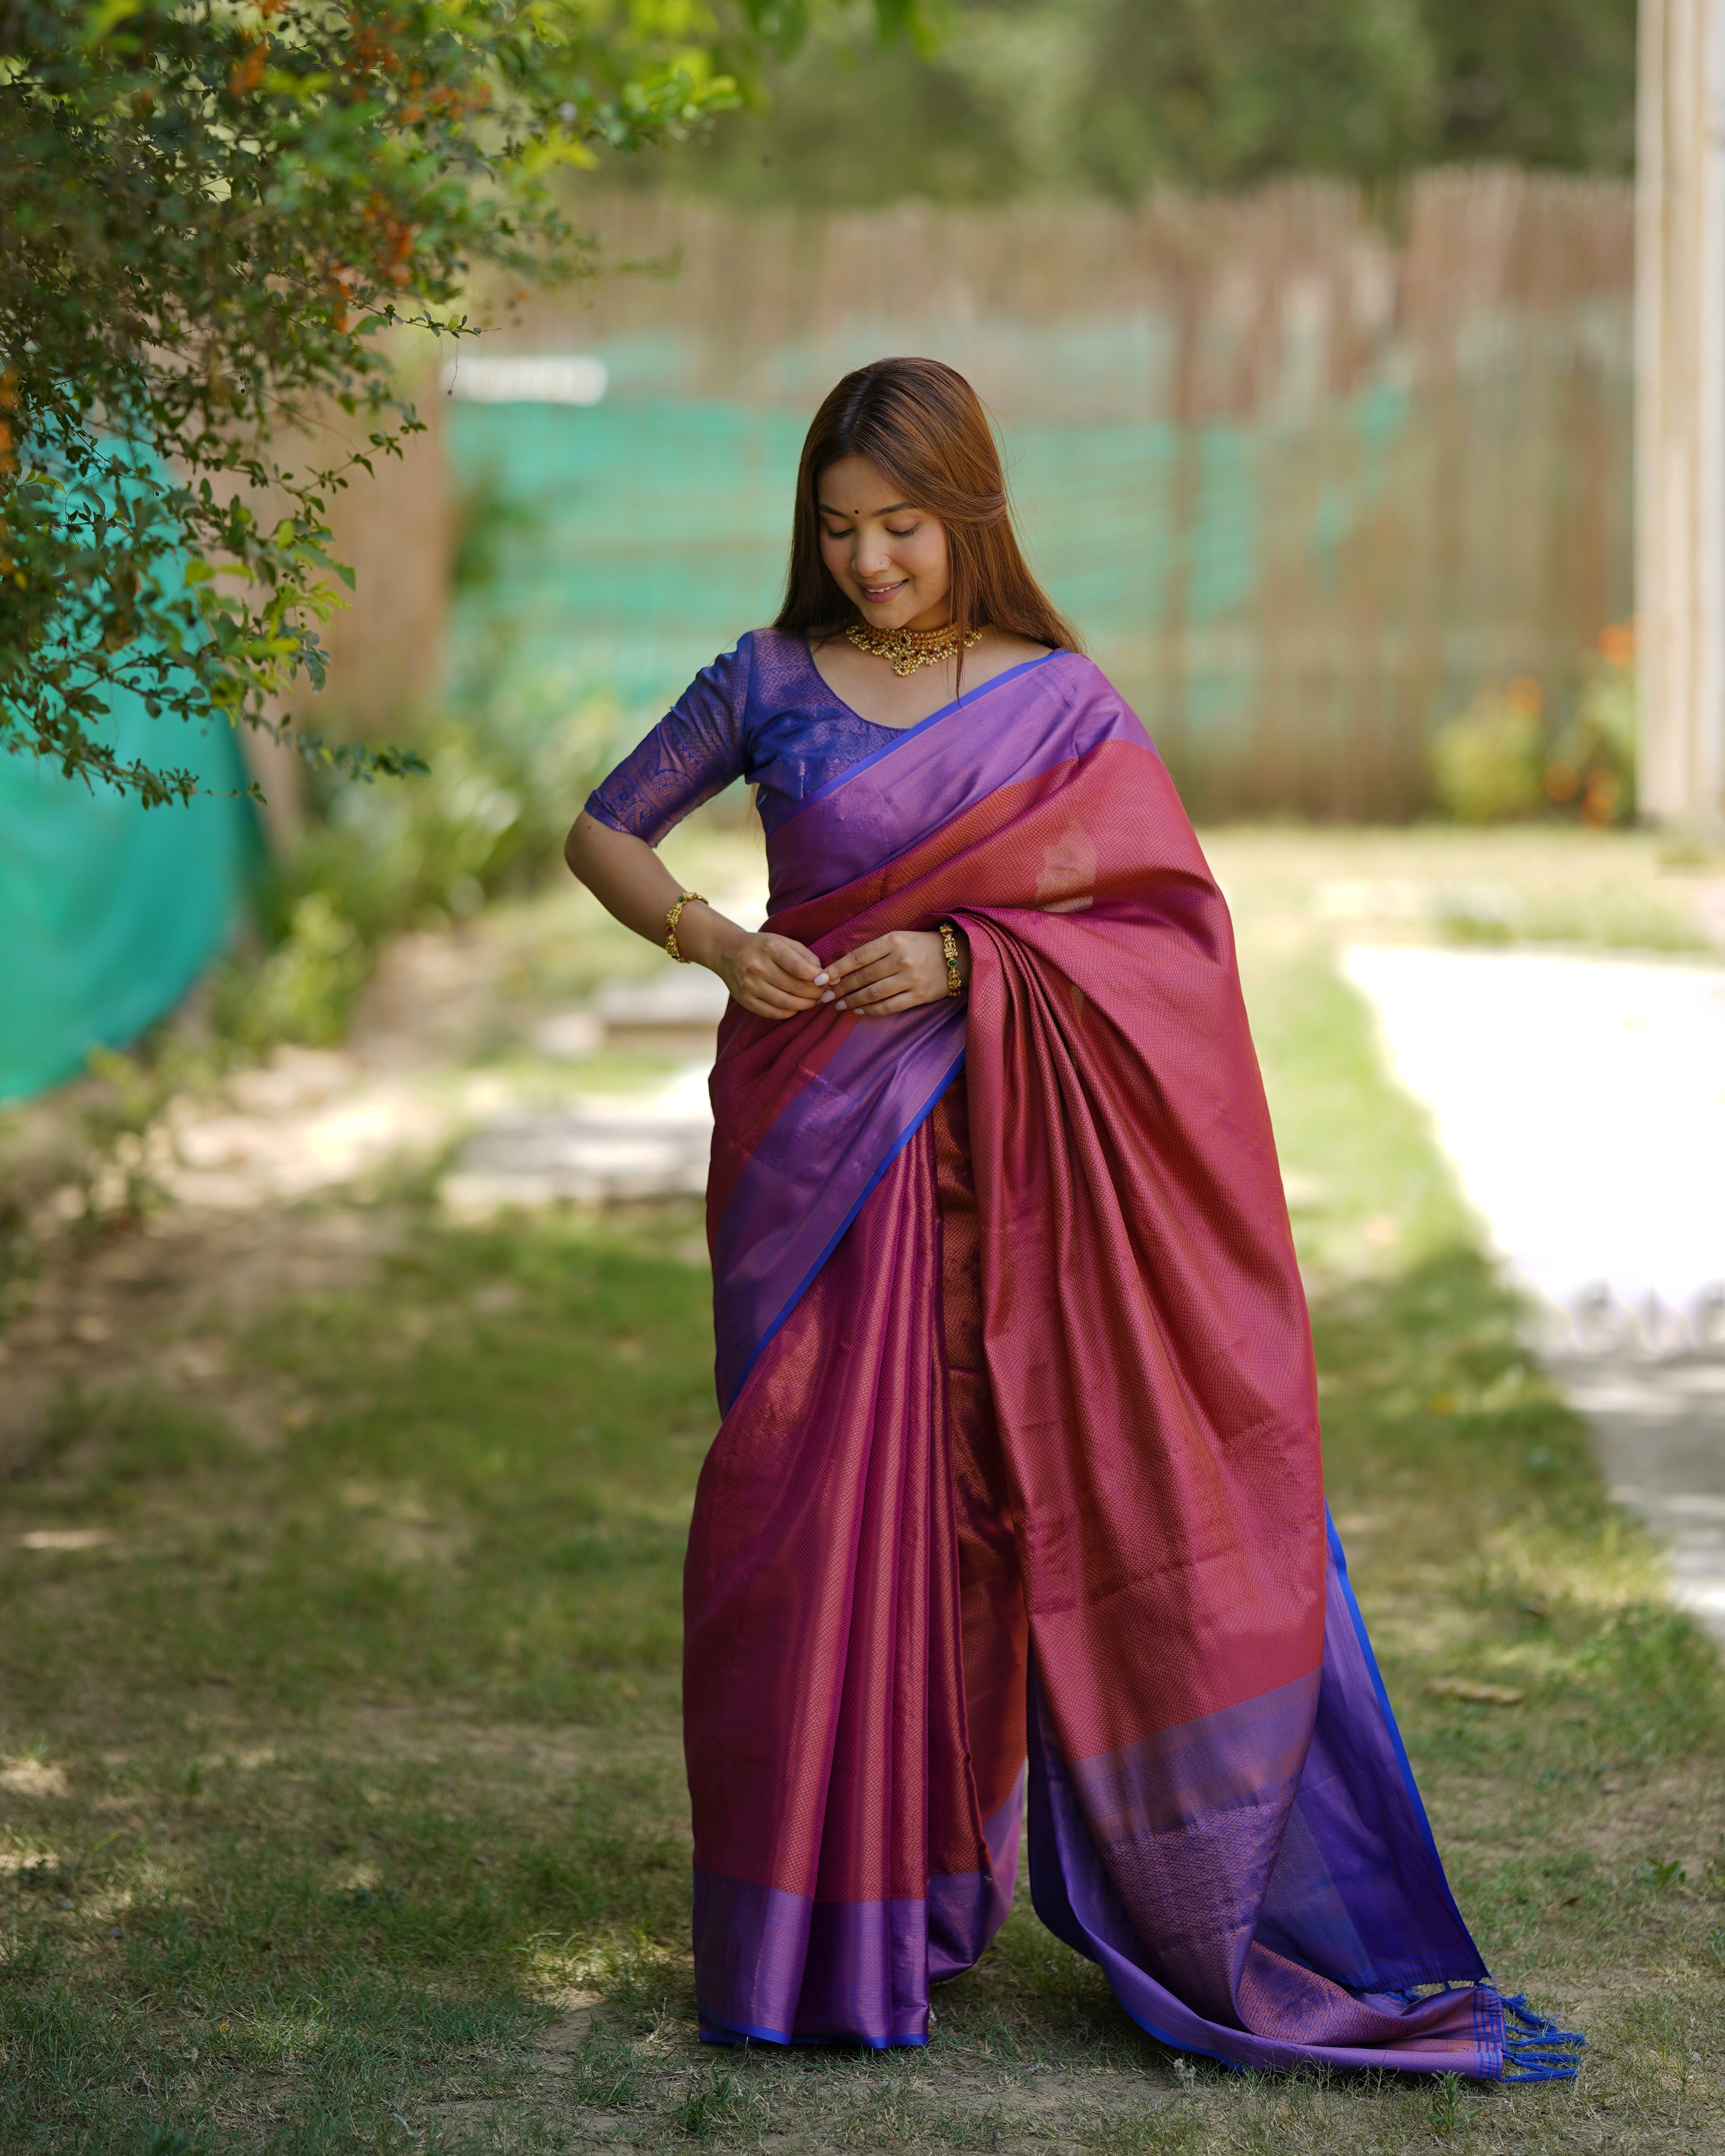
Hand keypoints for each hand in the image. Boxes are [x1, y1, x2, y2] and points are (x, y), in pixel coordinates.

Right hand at [691, 917, 825, 1020]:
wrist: (728, 952)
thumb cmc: (762, 946)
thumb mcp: (783, 941)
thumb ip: (805, 955)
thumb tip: (824, 974)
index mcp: (770, 948)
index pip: (800, 968)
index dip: (818, 978)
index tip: (827, 980)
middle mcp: (757, 967)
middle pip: (795, 987)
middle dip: (815, 993)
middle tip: (824, 994)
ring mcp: (749, 985)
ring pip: (786, 1003)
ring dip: (805, 1005)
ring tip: (813, 1001)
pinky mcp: (745, 1000)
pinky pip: (773, 1013)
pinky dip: (789, 1012)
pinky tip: (796, 1006)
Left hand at [821, 927, 967, 1015]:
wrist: (959, 956)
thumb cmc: (922, 945)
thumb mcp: (899, 938)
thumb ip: (874, 951)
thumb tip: (842, 969)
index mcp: (894, 941)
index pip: (857, 957)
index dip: (836, 970)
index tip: (820, 979)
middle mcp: (901, 959)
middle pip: (862, 977)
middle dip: (839, 988)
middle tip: (825, 996)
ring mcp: (911, 979)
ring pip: (873, 994)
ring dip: (851, 1001)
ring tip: (838, 1005)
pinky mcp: (919, 996)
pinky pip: (889, 1007)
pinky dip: (871, 1010)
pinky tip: (859, 1010)